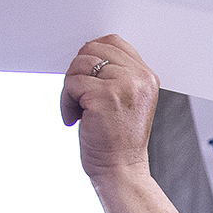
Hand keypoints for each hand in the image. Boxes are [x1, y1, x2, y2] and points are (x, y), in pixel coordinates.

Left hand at [60, 33, 160, 180]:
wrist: (121, 170)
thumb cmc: (119, 140)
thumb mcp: (127, 100)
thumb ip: (117, 74)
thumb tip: (87, 53)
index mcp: (147, 76)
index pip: (112, 42)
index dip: (91, 56)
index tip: (86, 78)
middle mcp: (139, 78)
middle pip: (92, 50)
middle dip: (78, 72)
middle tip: (80, 97)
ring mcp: (123, 86)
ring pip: (79, 64)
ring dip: (70, 88)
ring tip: (79, 109)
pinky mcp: (104, 97)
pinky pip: (71, 84)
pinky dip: (66, 102)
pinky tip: (75, 118)